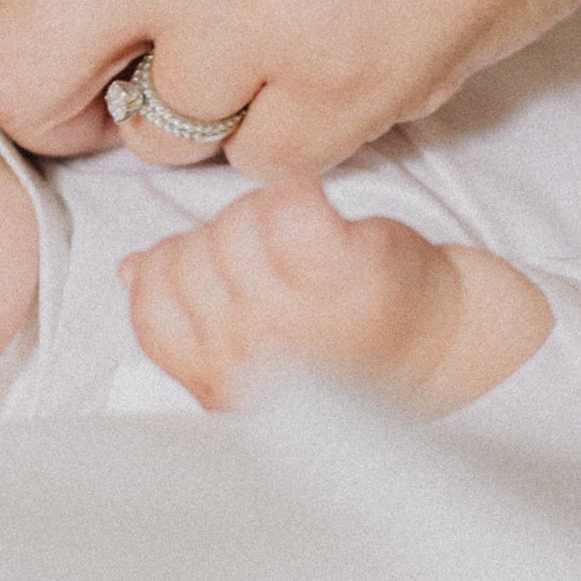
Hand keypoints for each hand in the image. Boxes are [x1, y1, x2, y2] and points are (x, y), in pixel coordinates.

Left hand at [0, 0, 580, 175]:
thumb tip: (50, 24)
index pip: (4, 5)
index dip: (33, 53)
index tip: (82, 63)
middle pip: (27, 87)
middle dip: (67, 113)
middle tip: (130, 101)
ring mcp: (260, 13)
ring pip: (160, 137)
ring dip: (214, 112)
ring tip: (296, 33)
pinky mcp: (347, 82)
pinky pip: (266, 160)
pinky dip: (303, 128)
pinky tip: (357, 49)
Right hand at [121, 178, 549, 414]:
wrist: (449, 349)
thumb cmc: (347, 347)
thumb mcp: (248, 348)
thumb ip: (183, 317)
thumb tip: (130, 269)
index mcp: (220, 384)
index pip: (151, 303)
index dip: (177, 273)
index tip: (222, 279)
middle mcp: (253, 359)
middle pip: (189, 255)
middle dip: (222, 244)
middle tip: (270, 263)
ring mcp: (298, 316)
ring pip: (231, 226)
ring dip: (261, 219)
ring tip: (298, 248)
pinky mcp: (346, 269)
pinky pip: (284, 204)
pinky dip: (298, 196)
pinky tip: (321, 219)